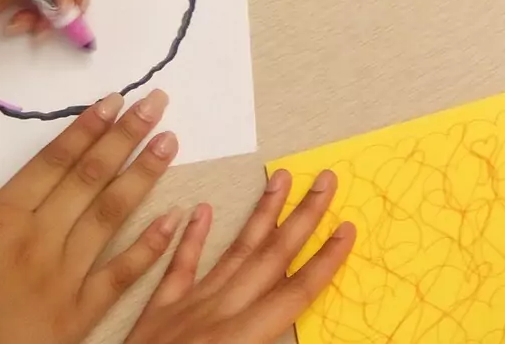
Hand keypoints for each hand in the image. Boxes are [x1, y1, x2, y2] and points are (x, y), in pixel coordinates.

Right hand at [0, 91, 181, 343]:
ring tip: (170, 141)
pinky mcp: (79, 315)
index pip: (52, 163)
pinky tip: (174, 217)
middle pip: (89, 179)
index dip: (86, 129)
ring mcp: (63, 278)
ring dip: (143, 176)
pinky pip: (121, 275)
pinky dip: (150, 246)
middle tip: (157, 102)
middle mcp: (38, 241)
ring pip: (111, 216)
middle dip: (126, 137)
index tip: (115, 100)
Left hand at [125, 168, 355, 343]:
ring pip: (231, 253)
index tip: (348, 227)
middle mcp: (215, 318)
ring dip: (259, 215)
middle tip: (325, 179)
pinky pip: (176, 269)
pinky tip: (201, 209)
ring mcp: (184, 311)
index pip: (293, 294)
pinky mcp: (156, 314)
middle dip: (302, 219)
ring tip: (279, 177)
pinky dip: (189, 239)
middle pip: (269, 260)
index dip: (324, 262)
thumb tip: (293, 328)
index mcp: (237, 342)